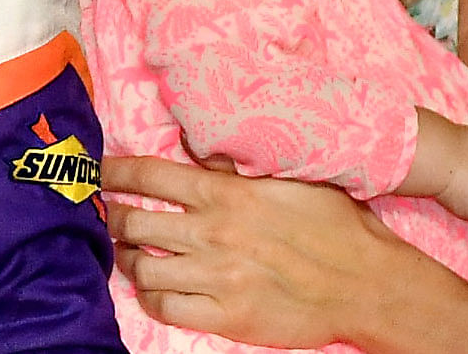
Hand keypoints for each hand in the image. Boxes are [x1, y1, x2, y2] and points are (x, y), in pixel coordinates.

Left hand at [97, 151, 467, 353]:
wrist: (371, 286)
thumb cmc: (335, 227)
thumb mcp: (289, 179)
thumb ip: (239, 165)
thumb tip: (202, 150)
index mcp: (225, 193)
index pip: (147, 174)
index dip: (112, 172)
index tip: (96, 172)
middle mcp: (213, 233)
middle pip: (132, 222)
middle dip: (111, 217)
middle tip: (108, 216)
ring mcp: (218, 278)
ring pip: (142, 267)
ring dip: (128, 258)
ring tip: (129, 253)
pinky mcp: (228, 318)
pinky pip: (165, 308)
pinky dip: (151, 298)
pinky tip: (155, 288)